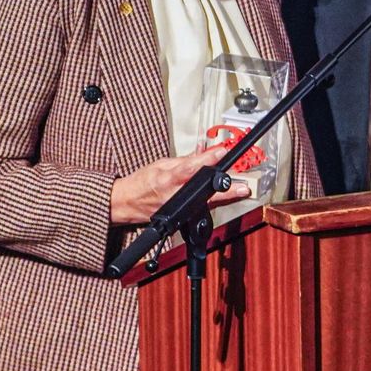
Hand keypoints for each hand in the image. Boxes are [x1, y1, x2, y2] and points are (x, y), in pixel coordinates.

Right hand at [110, 148, 250, 224]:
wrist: (128, 203)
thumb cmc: (143, 182)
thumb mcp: (162, 164)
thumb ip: (186, 160)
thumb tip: (206, 152)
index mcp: (167, 179)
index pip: (189, 168)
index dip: (206, 160)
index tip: (220, 152)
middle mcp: (174, 197)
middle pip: (203, 192)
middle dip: (224, 189)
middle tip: (242, 185)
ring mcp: (179, 211)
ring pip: (207, 204)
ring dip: (225, 197)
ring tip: (241, 190)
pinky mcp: (182, 219)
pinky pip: (202, 210)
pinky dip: (215, 202)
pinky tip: (227, 197)